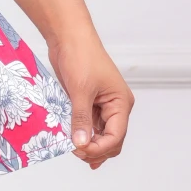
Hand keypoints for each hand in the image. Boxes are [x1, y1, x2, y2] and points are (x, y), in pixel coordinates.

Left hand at [47, 30, 133, 169]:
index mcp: (121, 103)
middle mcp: (115, 107)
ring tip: (72, 149)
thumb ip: (81, 119)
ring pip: (99, 135)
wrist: (69, 38)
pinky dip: (81, 134)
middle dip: (96, 150)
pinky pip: (88, 125)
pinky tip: (71, 142)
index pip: (116, 136)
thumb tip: (81, 143)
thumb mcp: (80, 91)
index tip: (79, 149)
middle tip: (76, 152)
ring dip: (88, 144)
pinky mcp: (88, 103)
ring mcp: (102, 106)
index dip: (99, 148)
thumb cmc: (81, 57)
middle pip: (111, 140)